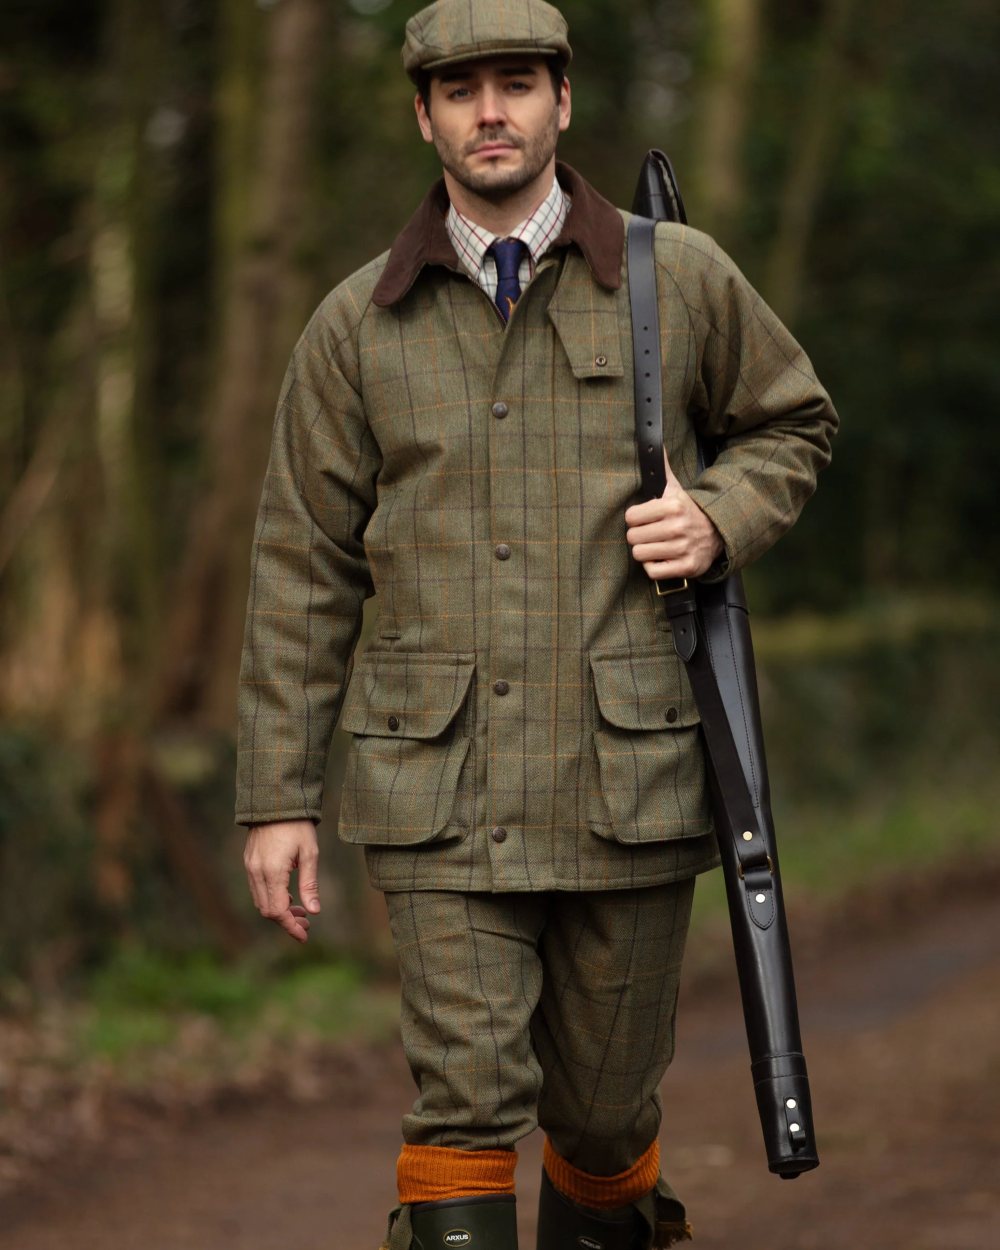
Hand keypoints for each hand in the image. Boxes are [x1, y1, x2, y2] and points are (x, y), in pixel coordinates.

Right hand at [243, 819, 320, 943]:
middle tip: (307, 925)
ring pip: (260, 901)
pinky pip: (257, 889)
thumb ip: (310, 884)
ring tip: (301, 912)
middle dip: (286, 921)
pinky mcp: (248, 861)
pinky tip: (288, 897)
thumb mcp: (310, 853)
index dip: (290, 926)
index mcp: (272, 871)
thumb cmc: (297, 825)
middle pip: (267, 910)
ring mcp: (250, 867)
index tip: (304, 935)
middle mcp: (256, 872)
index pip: (277, 911)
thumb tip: (315, 911)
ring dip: (279, 911)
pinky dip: (271, 898)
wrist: (276, 801)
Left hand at [624, 449, 723, 580]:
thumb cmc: (688, 511)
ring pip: (640, 555)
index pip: (631, 517)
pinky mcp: (688, 567)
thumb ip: (661, 469)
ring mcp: (684, 548)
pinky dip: (654, 567)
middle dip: (638, 536)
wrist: (718, 532)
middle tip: (650, 534)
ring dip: (645, 552)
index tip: (644, 519)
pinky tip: (662, 559)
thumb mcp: (675, 489)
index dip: (634, 519)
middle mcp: (678, 527)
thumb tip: (654, 443)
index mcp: (673, 506)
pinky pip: (653, 571)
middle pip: (633, 537)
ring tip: (656, 546)